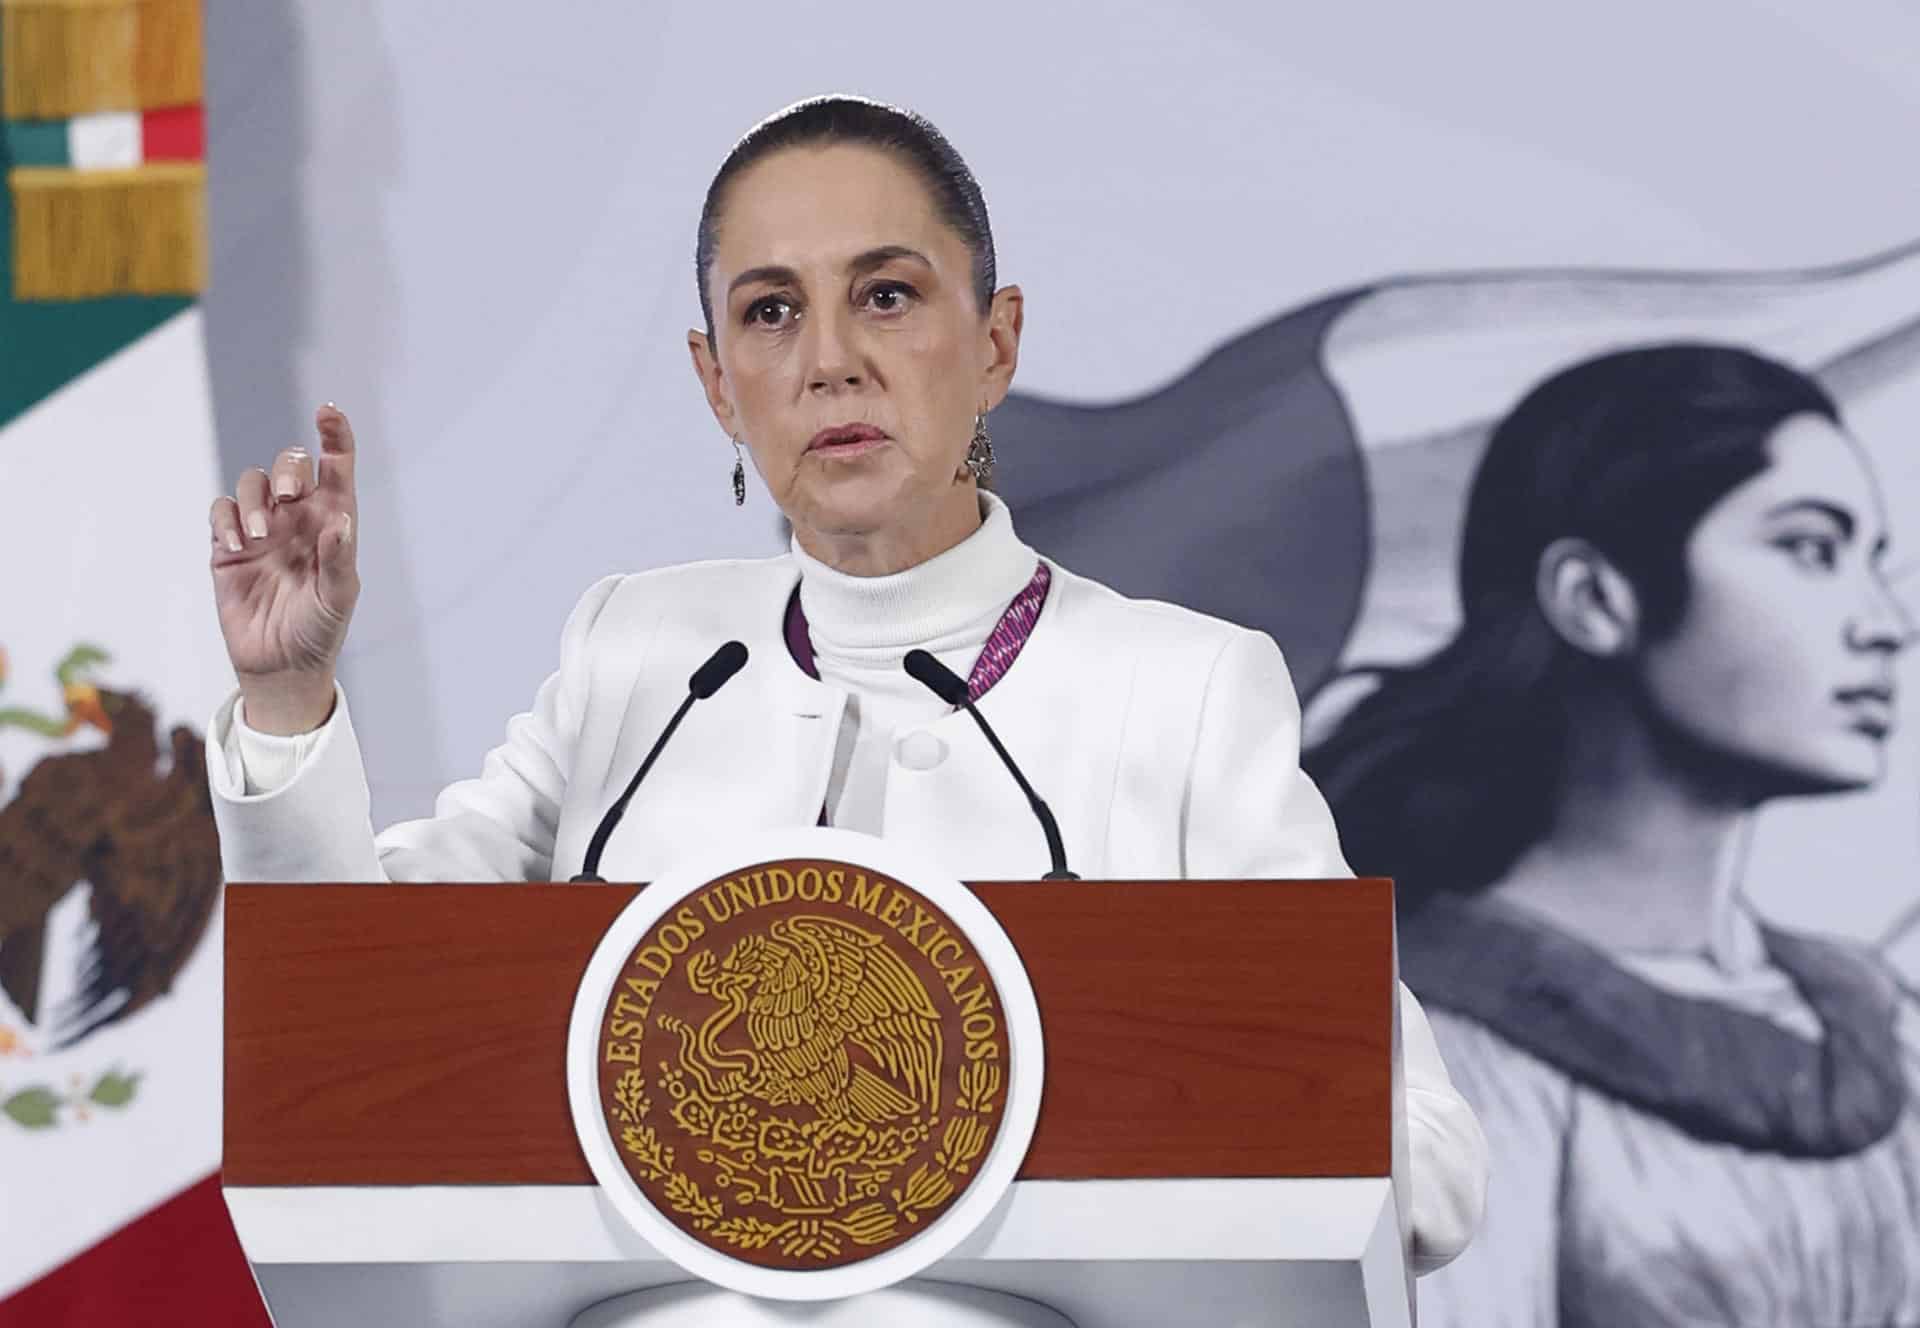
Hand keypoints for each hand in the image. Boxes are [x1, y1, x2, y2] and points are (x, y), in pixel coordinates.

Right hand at [208, 405, 359, 733]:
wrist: (281, 665)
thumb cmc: (320, 630)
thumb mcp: (338, 598)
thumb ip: (339, 559)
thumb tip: (340, 522)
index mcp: (333, 522)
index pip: (336, 467)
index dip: (335, 435)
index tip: (328, 411)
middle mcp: (298, 518)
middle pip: (291, 465)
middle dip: (290, 468)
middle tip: (293, 497)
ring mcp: (263, 530)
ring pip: (253, 482)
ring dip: (256, 500)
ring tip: (260, 539)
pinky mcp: (229, 547)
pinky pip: (222, 511)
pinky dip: (227, 519)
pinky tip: (237, 546)